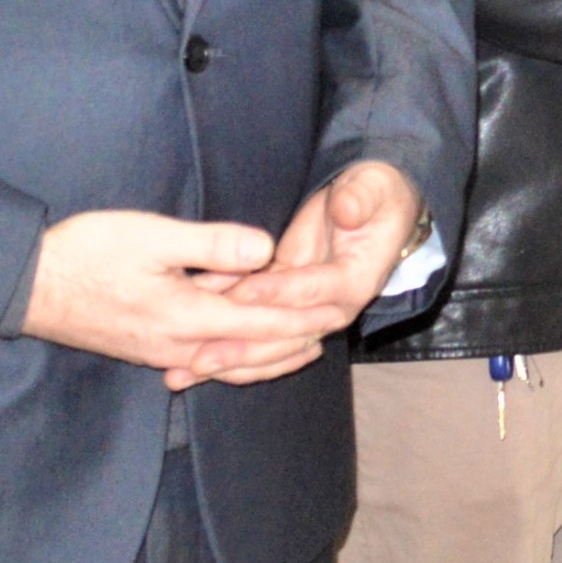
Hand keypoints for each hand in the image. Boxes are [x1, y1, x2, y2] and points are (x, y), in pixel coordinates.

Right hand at [21, 207, 354, 390]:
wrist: (30, 287)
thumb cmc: (88, 254)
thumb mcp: (152, 236)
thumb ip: (212, 244)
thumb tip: (265, 250)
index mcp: (190, 317)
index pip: (264, 322)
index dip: (305, 317)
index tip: (338, 311)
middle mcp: (181, 346)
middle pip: (254, 352)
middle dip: (297, 342)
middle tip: (334, 330)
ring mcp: (162, 353)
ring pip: (230, 363)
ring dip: (271, 357)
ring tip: (303, 349)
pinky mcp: (147, 350)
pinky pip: (206, 363)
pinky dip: (237, 359)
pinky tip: (241, 353)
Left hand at [182, 162, 430, 384]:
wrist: (379, 205)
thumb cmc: (376, 192)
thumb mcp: (374, 188)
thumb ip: (360, 198)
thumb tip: (346, 211)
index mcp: (356, 280)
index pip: (315, 292)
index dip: (280, 292)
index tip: (242, 291)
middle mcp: (331, 304)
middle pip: (286, 336)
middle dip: (243, 349)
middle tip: (201, 358)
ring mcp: (304, 305)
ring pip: (265, 340)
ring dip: (226, 357)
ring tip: (182, 374)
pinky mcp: (283, 297)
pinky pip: (251, 324)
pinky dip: (222, 339)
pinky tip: (184, 357)